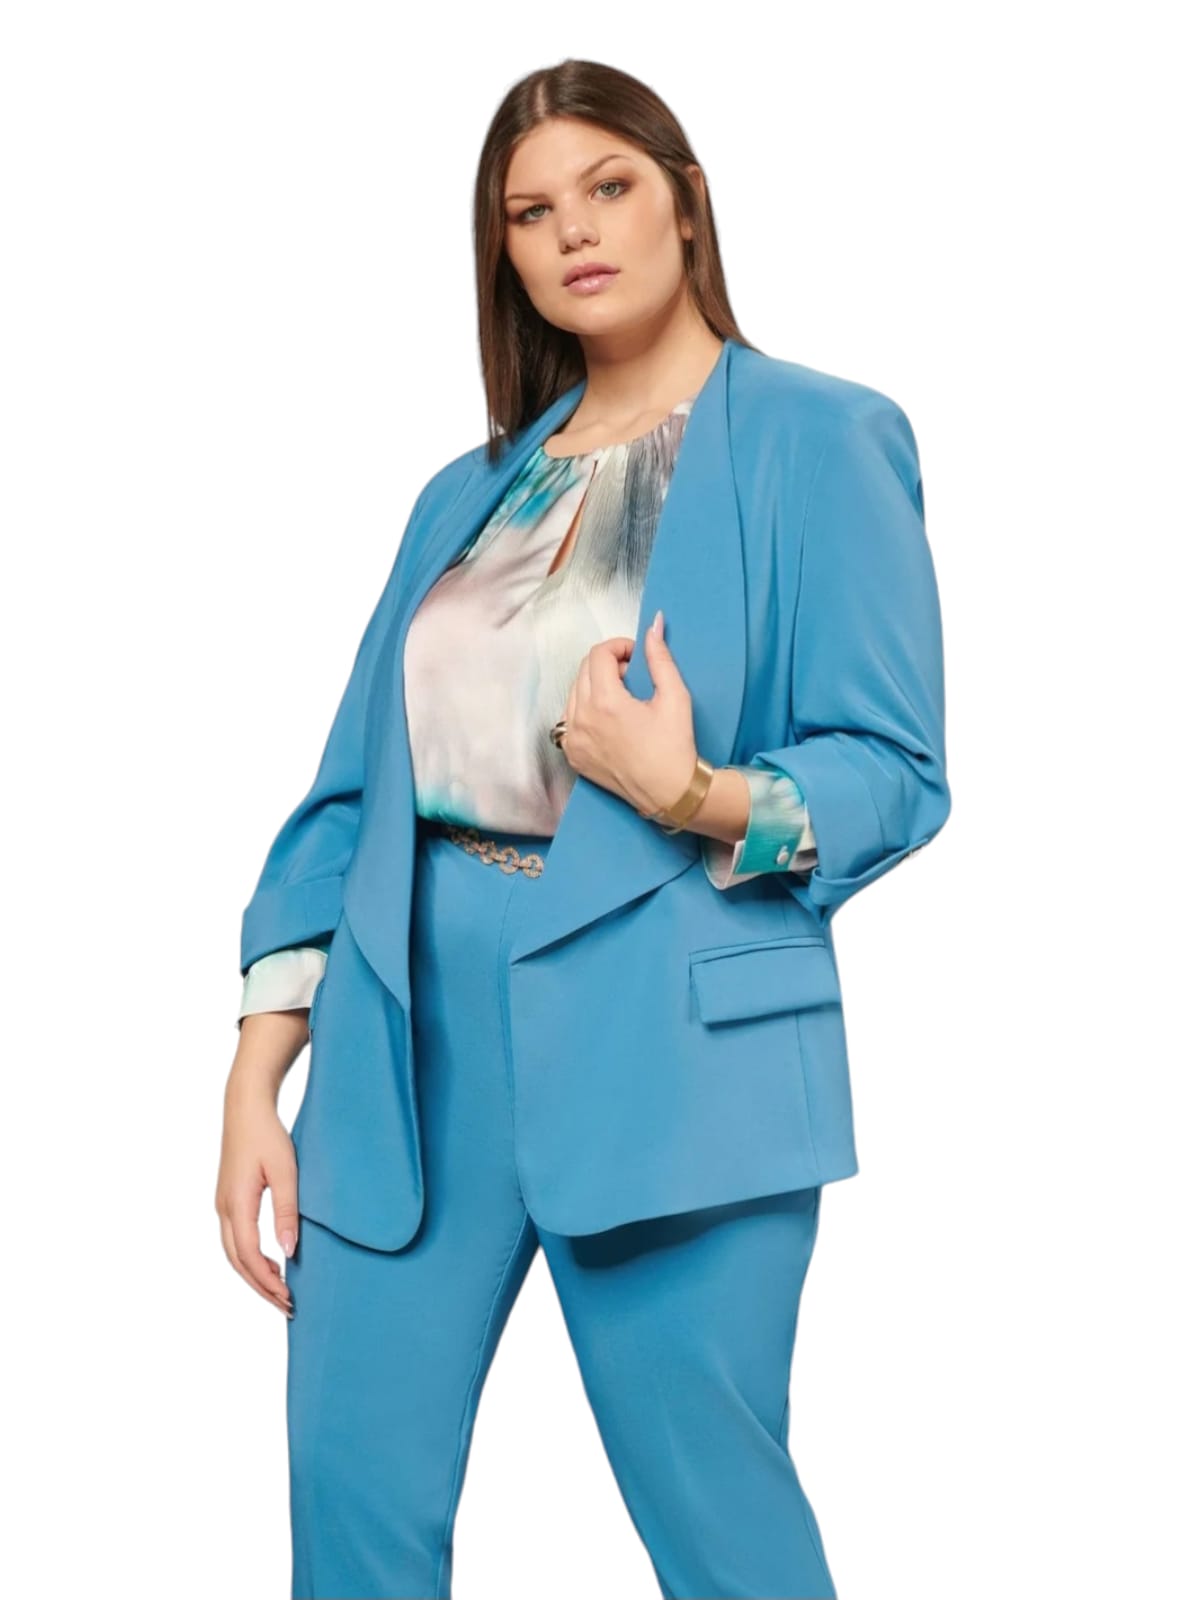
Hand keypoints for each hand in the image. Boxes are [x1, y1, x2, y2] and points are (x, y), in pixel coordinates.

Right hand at [215, 1065, 299, 1317]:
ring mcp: (223, 1205)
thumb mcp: (286, 1171)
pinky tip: (270, 1263)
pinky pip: (235, 1240)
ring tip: (279, 1292)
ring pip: (234, 1253)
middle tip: (287, 1306)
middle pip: (238, 1262)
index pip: (250, 1256)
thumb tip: (289, 1252)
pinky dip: (250, 1259)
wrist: (245, 1107)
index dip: (268, 1282)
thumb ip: (287, 1211)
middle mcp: (224, 1209)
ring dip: (254, 1275)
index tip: (289, 1298)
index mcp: (237, 1204)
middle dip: (261, 1287)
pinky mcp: (228, 1199)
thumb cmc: (268, 1135)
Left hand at [558, 609, 698, 817]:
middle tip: (632, 677)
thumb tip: (654, 624)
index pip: (598, 654)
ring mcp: (573, 739)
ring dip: (595, 685)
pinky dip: (585, 709)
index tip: (636, 657)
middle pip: (583, 669)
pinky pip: (570, 718)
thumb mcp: (675, 696)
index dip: (619, 647)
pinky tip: (609, 719)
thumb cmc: (675, 746)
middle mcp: (582, 719)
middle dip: (607, 664)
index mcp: (605, 702)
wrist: (669, 793)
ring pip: (574, 692)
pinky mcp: (573, 754)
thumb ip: (660, 658)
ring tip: (622, 698)